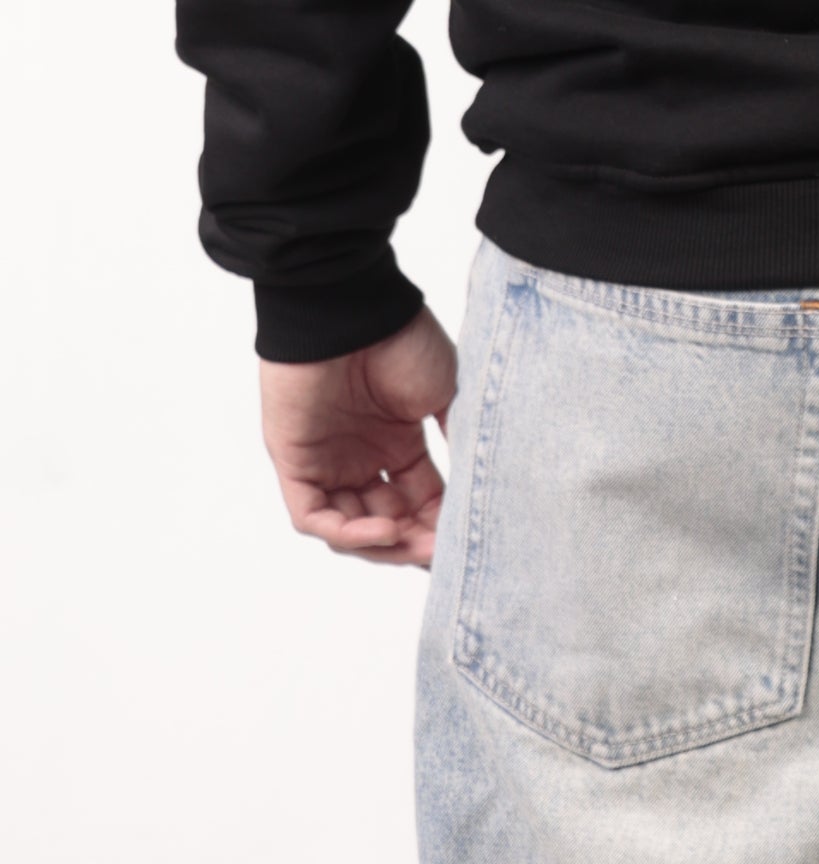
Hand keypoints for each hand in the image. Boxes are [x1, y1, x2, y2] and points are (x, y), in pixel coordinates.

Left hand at [260, 305, 457, 568]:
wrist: (353, 309)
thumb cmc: (400, 339)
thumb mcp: (443, 392)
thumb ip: (455, 438)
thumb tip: (477, 481)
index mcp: (395, 442)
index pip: (418, 502)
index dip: (439, 527)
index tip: (466, 543)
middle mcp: (360, 458)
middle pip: (385, 522)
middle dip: (413, 543)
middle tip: (443, 554)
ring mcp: (325, 462)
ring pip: (348, 529)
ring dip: (382, 545)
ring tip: (414, 544)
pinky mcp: (295, 462)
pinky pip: (313, 516)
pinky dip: (346, 533)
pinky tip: (383, 530)